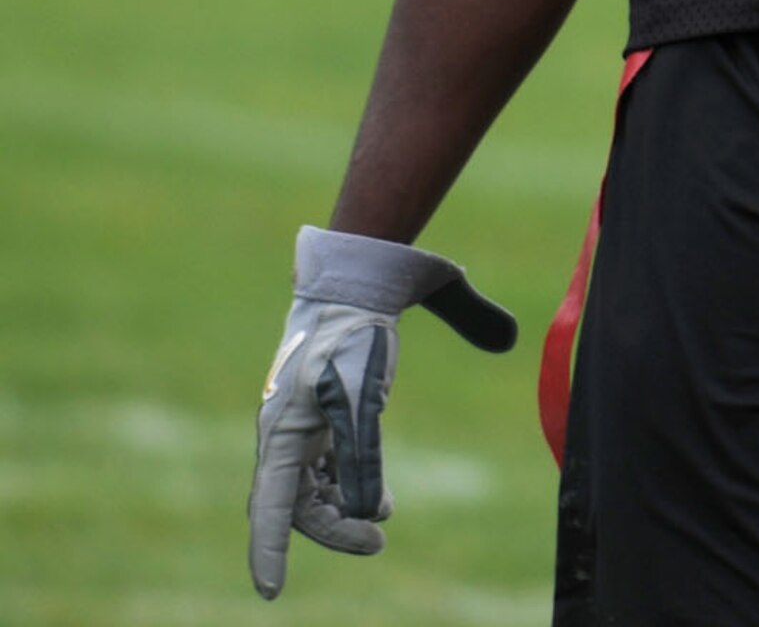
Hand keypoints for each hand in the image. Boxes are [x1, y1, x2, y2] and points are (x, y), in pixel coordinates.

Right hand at [249, 225, 516, 600]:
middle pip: (296, 501)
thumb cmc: (356, 330)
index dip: (270, 551)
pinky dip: (349, 484)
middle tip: (375, 542)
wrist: (361, 272)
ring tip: (380, 521)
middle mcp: (287, 427)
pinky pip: (328, 462)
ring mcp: (305, 416)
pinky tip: (380, 497)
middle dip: (330, 529)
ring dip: (341, 509)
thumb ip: (367, 453)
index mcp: (284, 427)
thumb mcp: (365, 393)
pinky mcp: (326, 404)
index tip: (271, 594)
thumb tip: (374, 511)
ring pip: (313, 484)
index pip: (273, 504)